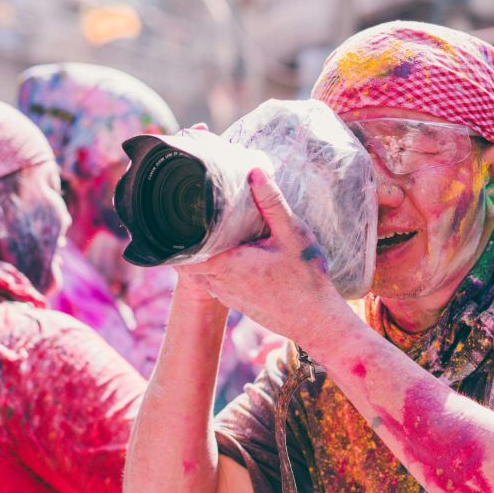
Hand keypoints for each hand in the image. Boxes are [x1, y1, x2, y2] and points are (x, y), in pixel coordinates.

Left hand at [179, 168, 348, 345]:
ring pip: (201, 272)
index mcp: (227, 264)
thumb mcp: (293, 235)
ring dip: (202, 254)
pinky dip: (216, 267)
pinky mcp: (238, 302)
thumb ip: (272, 203)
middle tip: (194, 215)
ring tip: (210, 231)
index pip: (182, 253)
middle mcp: (220, 283)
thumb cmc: (307, 279)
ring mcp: (228, 295)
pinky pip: (215, 282)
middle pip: (187, 261)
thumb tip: (255, 171)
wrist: (317, 321)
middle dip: (188, 240)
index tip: (178, 214)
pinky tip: (232, 253)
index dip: (176, 235)